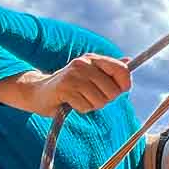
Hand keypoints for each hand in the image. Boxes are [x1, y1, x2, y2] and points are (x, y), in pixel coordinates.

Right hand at [0, 53, 131, 114]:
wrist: (39, 92)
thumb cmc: (70, 87)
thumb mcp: (90, 76)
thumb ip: (109, 70)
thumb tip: (129, 60)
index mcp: (93, 59)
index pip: (122, 70)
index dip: (124, 85)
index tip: (117, 91)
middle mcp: (84, 63)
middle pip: (113, 91)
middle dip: (105, 100)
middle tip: (90, 97)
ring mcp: (74, 75)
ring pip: (100, 101)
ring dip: (91, 105)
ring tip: (80, 99)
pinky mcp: (65, 88)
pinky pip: (86, 106)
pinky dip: (81, 109)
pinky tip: (71, 103)